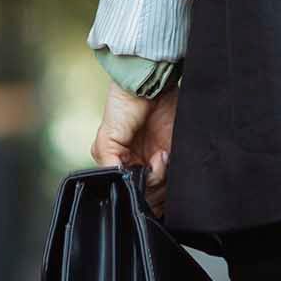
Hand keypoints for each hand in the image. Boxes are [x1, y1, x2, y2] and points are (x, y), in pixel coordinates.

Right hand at [90, 81, 179, 216]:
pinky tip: (163, 155)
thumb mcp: (106, 139)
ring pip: (160, 189)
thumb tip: (116, 185)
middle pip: (145, 194)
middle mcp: (137, 163)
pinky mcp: (172, 153)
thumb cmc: (123, 105)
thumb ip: (108, 166)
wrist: (149, 86)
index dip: (132, 190)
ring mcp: (155, 160)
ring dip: (159, 177)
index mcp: (118, 162)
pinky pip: (174, 176)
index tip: (135, 178)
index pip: (126, 189)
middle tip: (147, 165)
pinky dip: (169, 171)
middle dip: (148, 185)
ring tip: (156, 156)